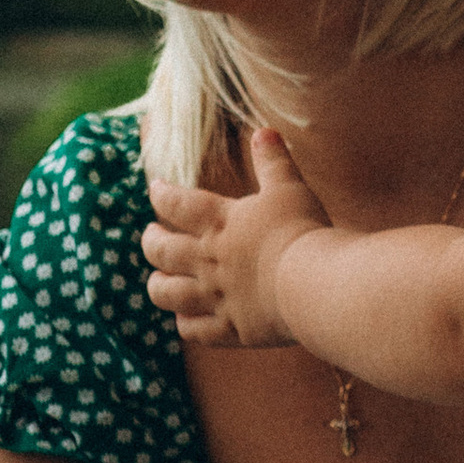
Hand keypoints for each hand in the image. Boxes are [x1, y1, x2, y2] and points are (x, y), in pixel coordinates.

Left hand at [144, 129, 328, 346]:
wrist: (312, 283)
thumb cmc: (302, 230)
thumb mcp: (289, 187)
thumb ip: (274, 161)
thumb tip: (264, 131)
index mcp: (219, 221)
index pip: (176, 203)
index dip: (161, 194)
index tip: (155, 189)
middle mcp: (207, 259)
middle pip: (161, 250)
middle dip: (151, 241)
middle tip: (151, 235)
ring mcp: (215, 296)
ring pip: (166, 293)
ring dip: (158, 285)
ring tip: (157, 280)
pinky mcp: (230, 328)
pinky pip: (194, 330)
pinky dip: (185, 323)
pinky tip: (185, 318)